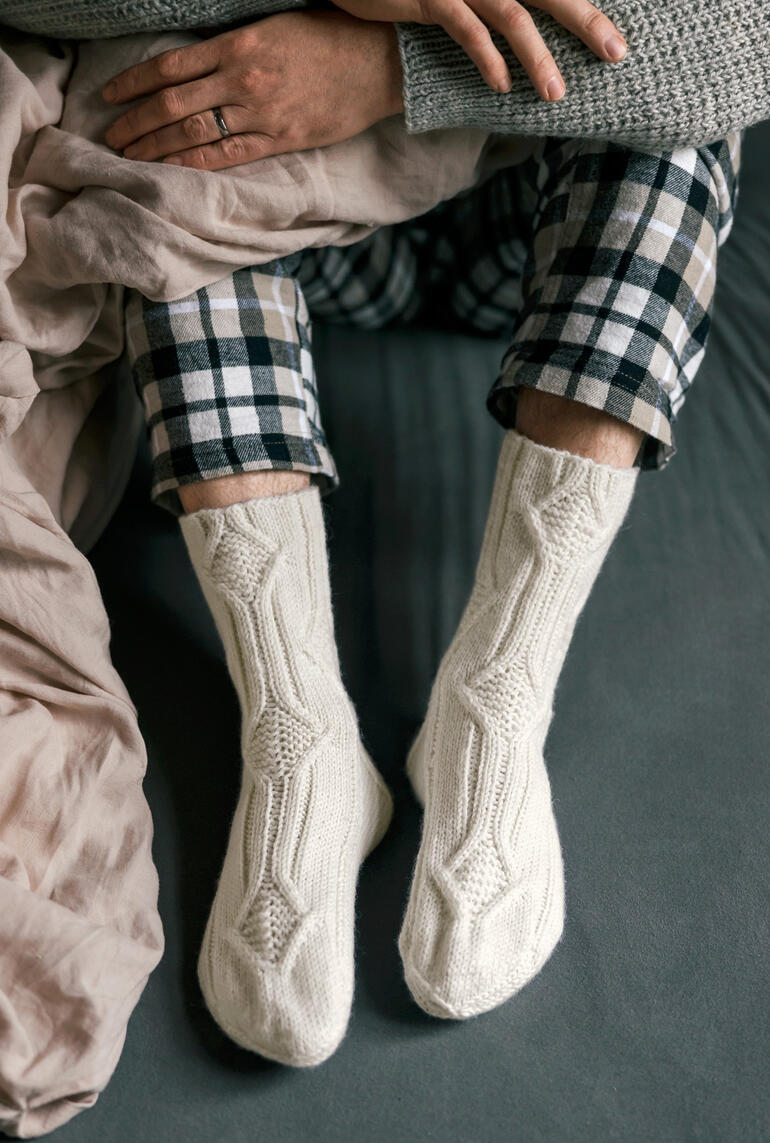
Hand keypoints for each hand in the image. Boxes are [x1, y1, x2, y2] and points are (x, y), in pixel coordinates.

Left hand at [102, 11, 403, 170]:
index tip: (111, 94)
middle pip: (174, 103)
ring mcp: (262, 113)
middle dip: (137, 122)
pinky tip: (174, 171)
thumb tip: (197, 61)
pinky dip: (197, 164)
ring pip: (195, 133)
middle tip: (112, 136)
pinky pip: (230, 156)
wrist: (380, 63)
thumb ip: (235, 44)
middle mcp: (244, 79)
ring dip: (158, 147)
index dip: (134, 81)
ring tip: (132, 156)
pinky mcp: (282, 139)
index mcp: (239, 44)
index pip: (171, 65)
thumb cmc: (331, 36)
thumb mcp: (276, 23)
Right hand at [333, 0, 627, 99]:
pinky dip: (487, 59)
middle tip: (615, 54)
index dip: (585, 9)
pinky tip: (501, 87)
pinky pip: (465, 29)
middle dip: (586, 21)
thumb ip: (495, 7)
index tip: (615, 38)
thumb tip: (532, 32)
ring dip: (537, 56)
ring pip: (512, 14)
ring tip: (556, 93)